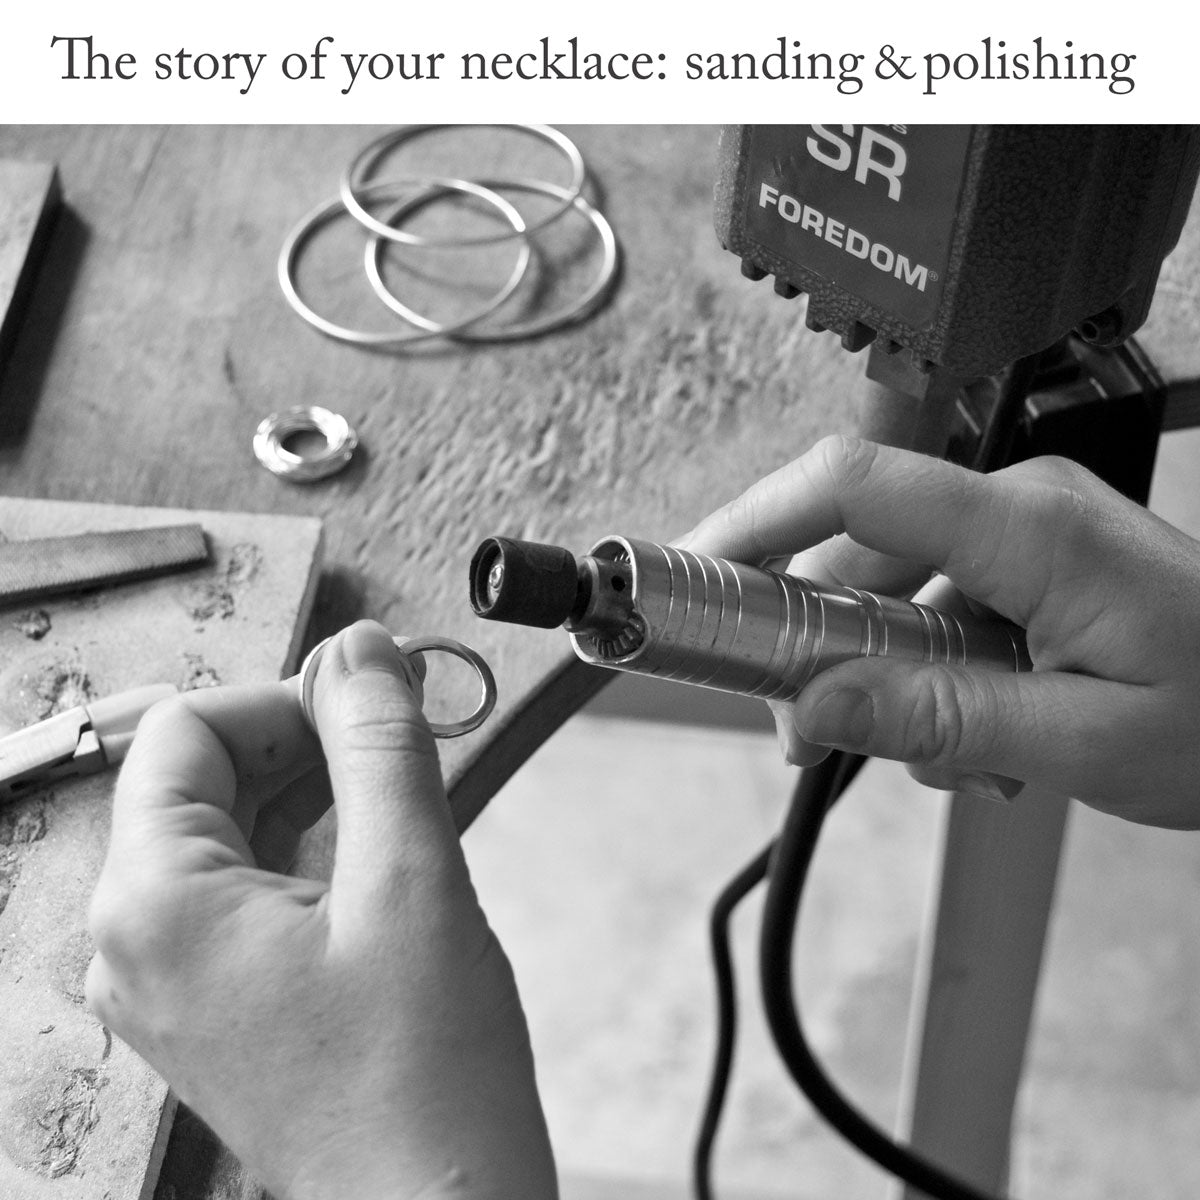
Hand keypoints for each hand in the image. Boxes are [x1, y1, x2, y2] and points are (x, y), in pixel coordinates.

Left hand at [85, 621, 556, 1199]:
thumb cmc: (421, 1079)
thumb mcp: (411, 876)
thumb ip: (380, 742)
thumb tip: (363, 649)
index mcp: (154, 903)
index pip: (189, 728)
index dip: (286, 696)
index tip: (371, 705)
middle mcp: (137, 940)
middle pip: (204, 776)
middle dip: (306, 744)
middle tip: (399, 749)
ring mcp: (170, 977)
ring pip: (231, 828)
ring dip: (318, 795)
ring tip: (400, 812)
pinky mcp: (215, 999)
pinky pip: (247, 885)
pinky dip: (313, 850)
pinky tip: (379, 865)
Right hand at [680, 435, 1199, 828]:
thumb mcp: (1081, 742)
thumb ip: (940, 718)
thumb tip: (815, 708)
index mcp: (1032, 529)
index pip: (852, 487)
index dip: (753, 522)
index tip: (694, 578)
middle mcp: (1018, 506)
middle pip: (852, 547)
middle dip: (810, 641)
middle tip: (801, 729)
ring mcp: (1021, 528)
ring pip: (887, 587)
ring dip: (879, 674)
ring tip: (942, 758)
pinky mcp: (1025, 558)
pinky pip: (931, 602)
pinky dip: (922, 670)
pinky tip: (970, 734)